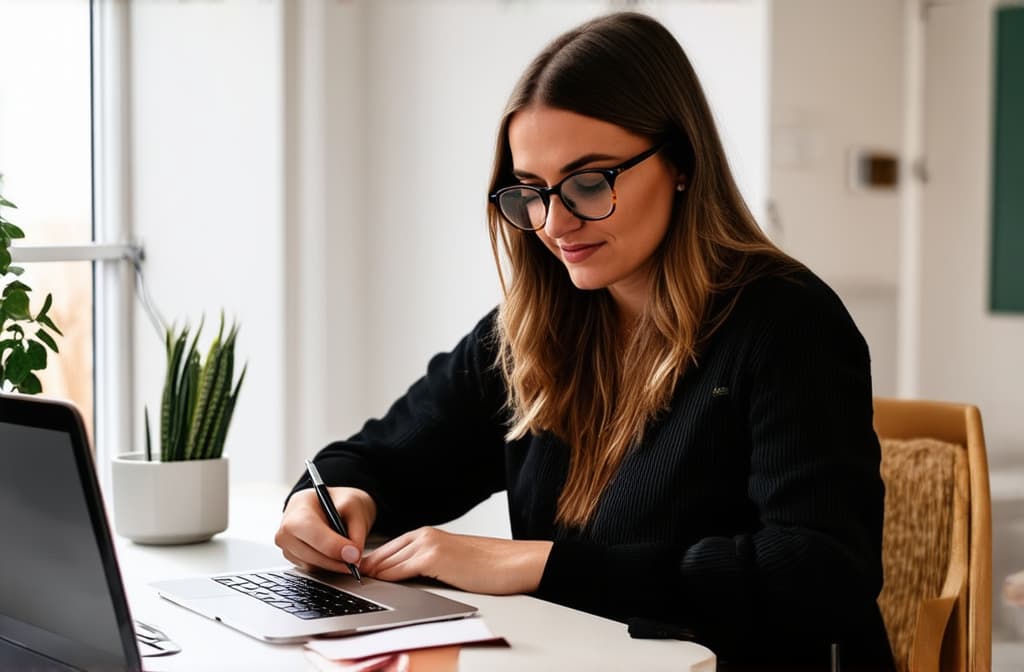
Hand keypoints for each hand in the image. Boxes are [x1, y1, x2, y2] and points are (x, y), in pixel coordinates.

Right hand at [275, 486, 376, 574]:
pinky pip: (312, 569)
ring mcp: (287, 546)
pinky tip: (339, 558)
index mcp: (298, 507)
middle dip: (335, 560)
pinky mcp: (294, 559)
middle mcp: (287, 529)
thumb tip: (354, 555)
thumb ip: (357, 530)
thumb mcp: (354, 506)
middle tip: (355, 561)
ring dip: (333, 565)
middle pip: (308, 552)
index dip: (332, 545)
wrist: (331, 506)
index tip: (353, 554)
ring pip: (311, 564)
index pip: (310, 529)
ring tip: (350, 557)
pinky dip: (328, 567)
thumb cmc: (339, 502)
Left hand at [359, 527, 552, 594]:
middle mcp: (425, 535)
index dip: (370, 562)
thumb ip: (426, 566)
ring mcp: (428, 544)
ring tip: (353, 582)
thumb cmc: (487, 567)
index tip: (355, 573)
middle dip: (364, 566)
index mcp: (428, 535)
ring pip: (388, 560)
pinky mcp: (434, 556)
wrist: (513, 563)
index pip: (389, 549)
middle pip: (383, 553)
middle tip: (345, 576)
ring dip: (370, 572)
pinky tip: (375, 582)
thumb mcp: (450, 564)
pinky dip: (385, 576)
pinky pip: (400, 568)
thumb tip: (403, 579)